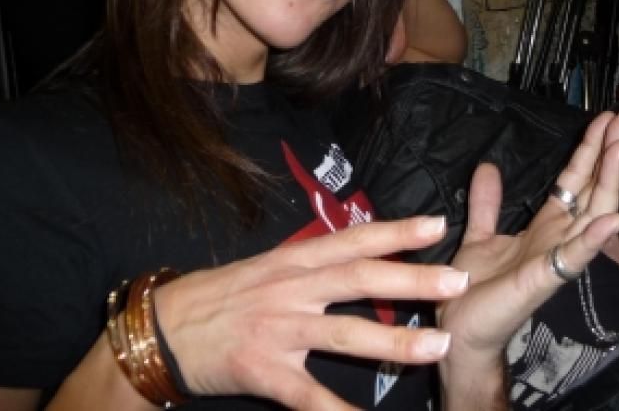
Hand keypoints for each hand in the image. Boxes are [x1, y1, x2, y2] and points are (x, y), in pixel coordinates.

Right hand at [153, 216, 468, 409]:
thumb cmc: (222, 295)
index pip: (354, 240)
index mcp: (294, 259)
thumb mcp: (268, 266)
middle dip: (411, 279)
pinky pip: (309, 395)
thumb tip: (365, 251)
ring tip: (437, 346)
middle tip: (457, 281)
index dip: (397, 231)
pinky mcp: (263, 371)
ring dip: (394, 341)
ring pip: (345, 334)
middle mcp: (291, 289)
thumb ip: (314, 262)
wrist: (161, 329)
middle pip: (359, 279)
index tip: (438, 224)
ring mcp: (278, 330)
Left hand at [437, 111, 618, 407]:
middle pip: (591, 190)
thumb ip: (487, 203)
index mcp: (545, 228)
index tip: (606, 120)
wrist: (462, 331)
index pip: (574, 181)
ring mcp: (556, 259)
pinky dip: (594, 238)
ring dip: (608, 181)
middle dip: (608, 154)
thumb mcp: (479, 234)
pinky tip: (613, 218)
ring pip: (590, 214)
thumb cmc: (476, 291)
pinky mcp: (544, 279)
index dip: (590, 150)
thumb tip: (488, 166)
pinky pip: (573, 256)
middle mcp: (557, 239)